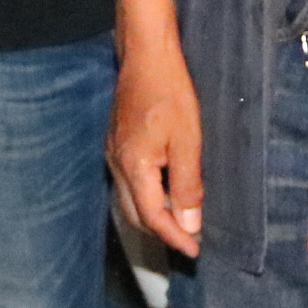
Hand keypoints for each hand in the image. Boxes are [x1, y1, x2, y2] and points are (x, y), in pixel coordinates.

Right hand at [107, 39, 204, 256]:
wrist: (146, 56)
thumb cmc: (170, 92)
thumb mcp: (188, 140)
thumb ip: (187, 185)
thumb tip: (189, 223)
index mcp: (134, 167)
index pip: (152, 217)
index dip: (174, 237)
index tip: (195, 250)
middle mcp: (116, 165)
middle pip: (135, 216)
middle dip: (161, 233)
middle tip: (189, 240)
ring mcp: (112, 154)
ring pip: (129, 201)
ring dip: (153, 216)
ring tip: (180, 221)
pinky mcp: (115, 144)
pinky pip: (128, 184)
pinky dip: (146, 197)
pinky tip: (165, 192)